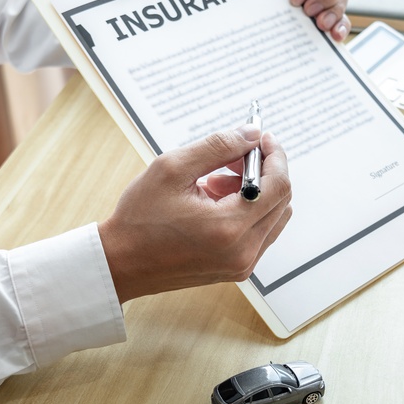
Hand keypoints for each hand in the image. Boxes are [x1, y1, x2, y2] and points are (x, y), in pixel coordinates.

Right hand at [99, 125, 291, 302]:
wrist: (121, 263)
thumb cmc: (139, 219)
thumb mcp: (173, 168)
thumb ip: (218, 146)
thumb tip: (252, 134)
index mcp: (229, 228)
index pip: (278, 186)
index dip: (274, 155)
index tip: (261, 138)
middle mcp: (243, 251)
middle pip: (281, 200)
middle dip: (263, 171)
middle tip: (233, 157)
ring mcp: (242, 264)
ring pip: (273, 216)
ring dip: (256, 191)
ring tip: (214, 182)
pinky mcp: (237, 268)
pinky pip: (260, 232)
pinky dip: (248, 210)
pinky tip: (215, 202)